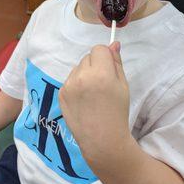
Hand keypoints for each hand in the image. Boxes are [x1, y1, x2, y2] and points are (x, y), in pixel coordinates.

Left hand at [59, 42, 129, 160]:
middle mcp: (82, 76)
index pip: (99, 49)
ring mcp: (68, 85)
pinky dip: (76, 85)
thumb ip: (116, 62)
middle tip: (102, 84)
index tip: (109, 69)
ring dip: (84, 74)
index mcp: (101, 73)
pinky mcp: (60, 94)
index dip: (105, 57)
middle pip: (87, 57)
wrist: (102, 139)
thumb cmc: (117, 112)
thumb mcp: (123, 85)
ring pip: (77, 68)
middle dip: (95, 65)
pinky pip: (70, 80)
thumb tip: (114, 44)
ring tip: (92, 94)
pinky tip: (83, 100)